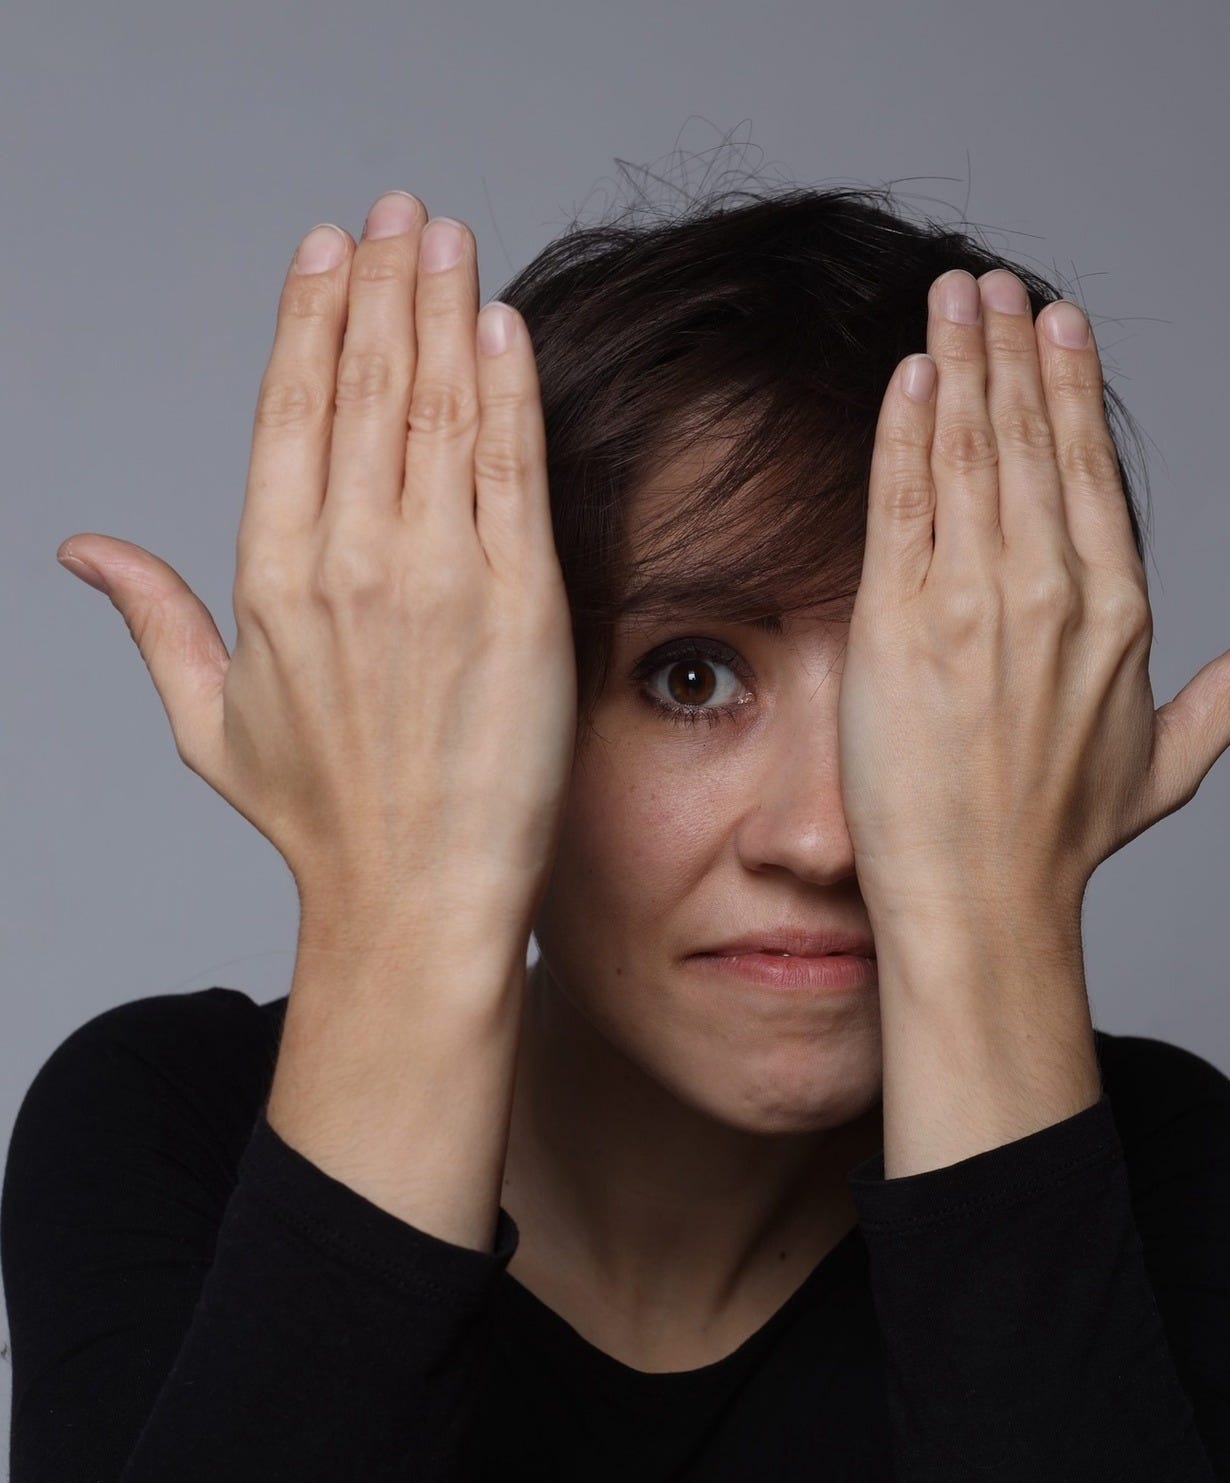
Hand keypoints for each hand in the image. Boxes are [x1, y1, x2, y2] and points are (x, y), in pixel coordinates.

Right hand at [56, 190, 578, 948]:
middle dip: (384, 285)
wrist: (418, 897)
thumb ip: (154, 620)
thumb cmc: (321, 821)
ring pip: (438, 407)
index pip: (290, 410)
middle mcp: (352, 560)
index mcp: (273, 576)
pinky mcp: (520, 602)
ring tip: (449, 239)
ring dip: (445, 309)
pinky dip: (508, 390)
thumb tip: (84, 550)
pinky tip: (503, 326)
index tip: (329, 251)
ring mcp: (439, 576)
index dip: (311, 318)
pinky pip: (510, 467)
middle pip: (366, 386)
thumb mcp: (209, 721)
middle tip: (402, 213)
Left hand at [838, 265, 1229, 936]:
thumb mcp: (1176, 753)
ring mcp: (972, 603)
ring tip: (947, 300)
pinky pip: (901, 502)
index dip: (1068, 382)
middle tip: (985, 284)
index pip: (1088, 464)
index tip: (1054, 321)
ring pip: (966, 451)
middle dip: (1005, 348)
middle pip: (1026, 437)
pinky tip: (904, 378)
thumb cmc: (1065, 835)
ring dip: (955, 362)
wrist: (980, 900)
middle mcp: (1051, 590)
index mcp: (1118, 606)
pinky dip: (903, 432)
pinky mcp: (898, 623)